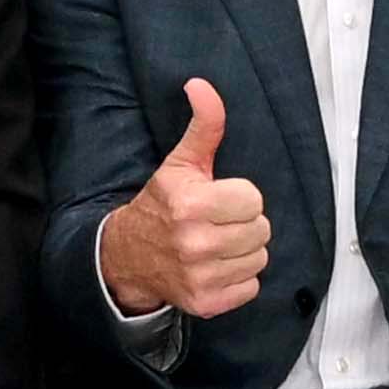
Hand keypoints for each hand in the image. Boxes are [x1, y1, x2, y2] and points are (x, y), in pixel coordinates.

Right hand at [99, 77, 269, 320]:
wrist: (127, 256)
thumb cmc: (160, 206)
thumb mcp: (181, 163)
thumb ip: (203, 126)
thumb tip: (202, 85)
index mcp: (190, 205)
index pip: (254, 200)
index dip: (239, 197)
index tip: (219, 199)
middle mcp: (194, 243)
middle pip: (260, 230)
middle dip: (244, 224)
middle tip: (219, 222)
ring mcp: (200, 276)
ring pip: (259, 259)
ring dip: (244, 251)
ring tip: (218, 244)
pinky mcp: (205, 303)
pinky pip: (251, 287)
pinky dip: (238, 279)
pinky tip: (217, 266)